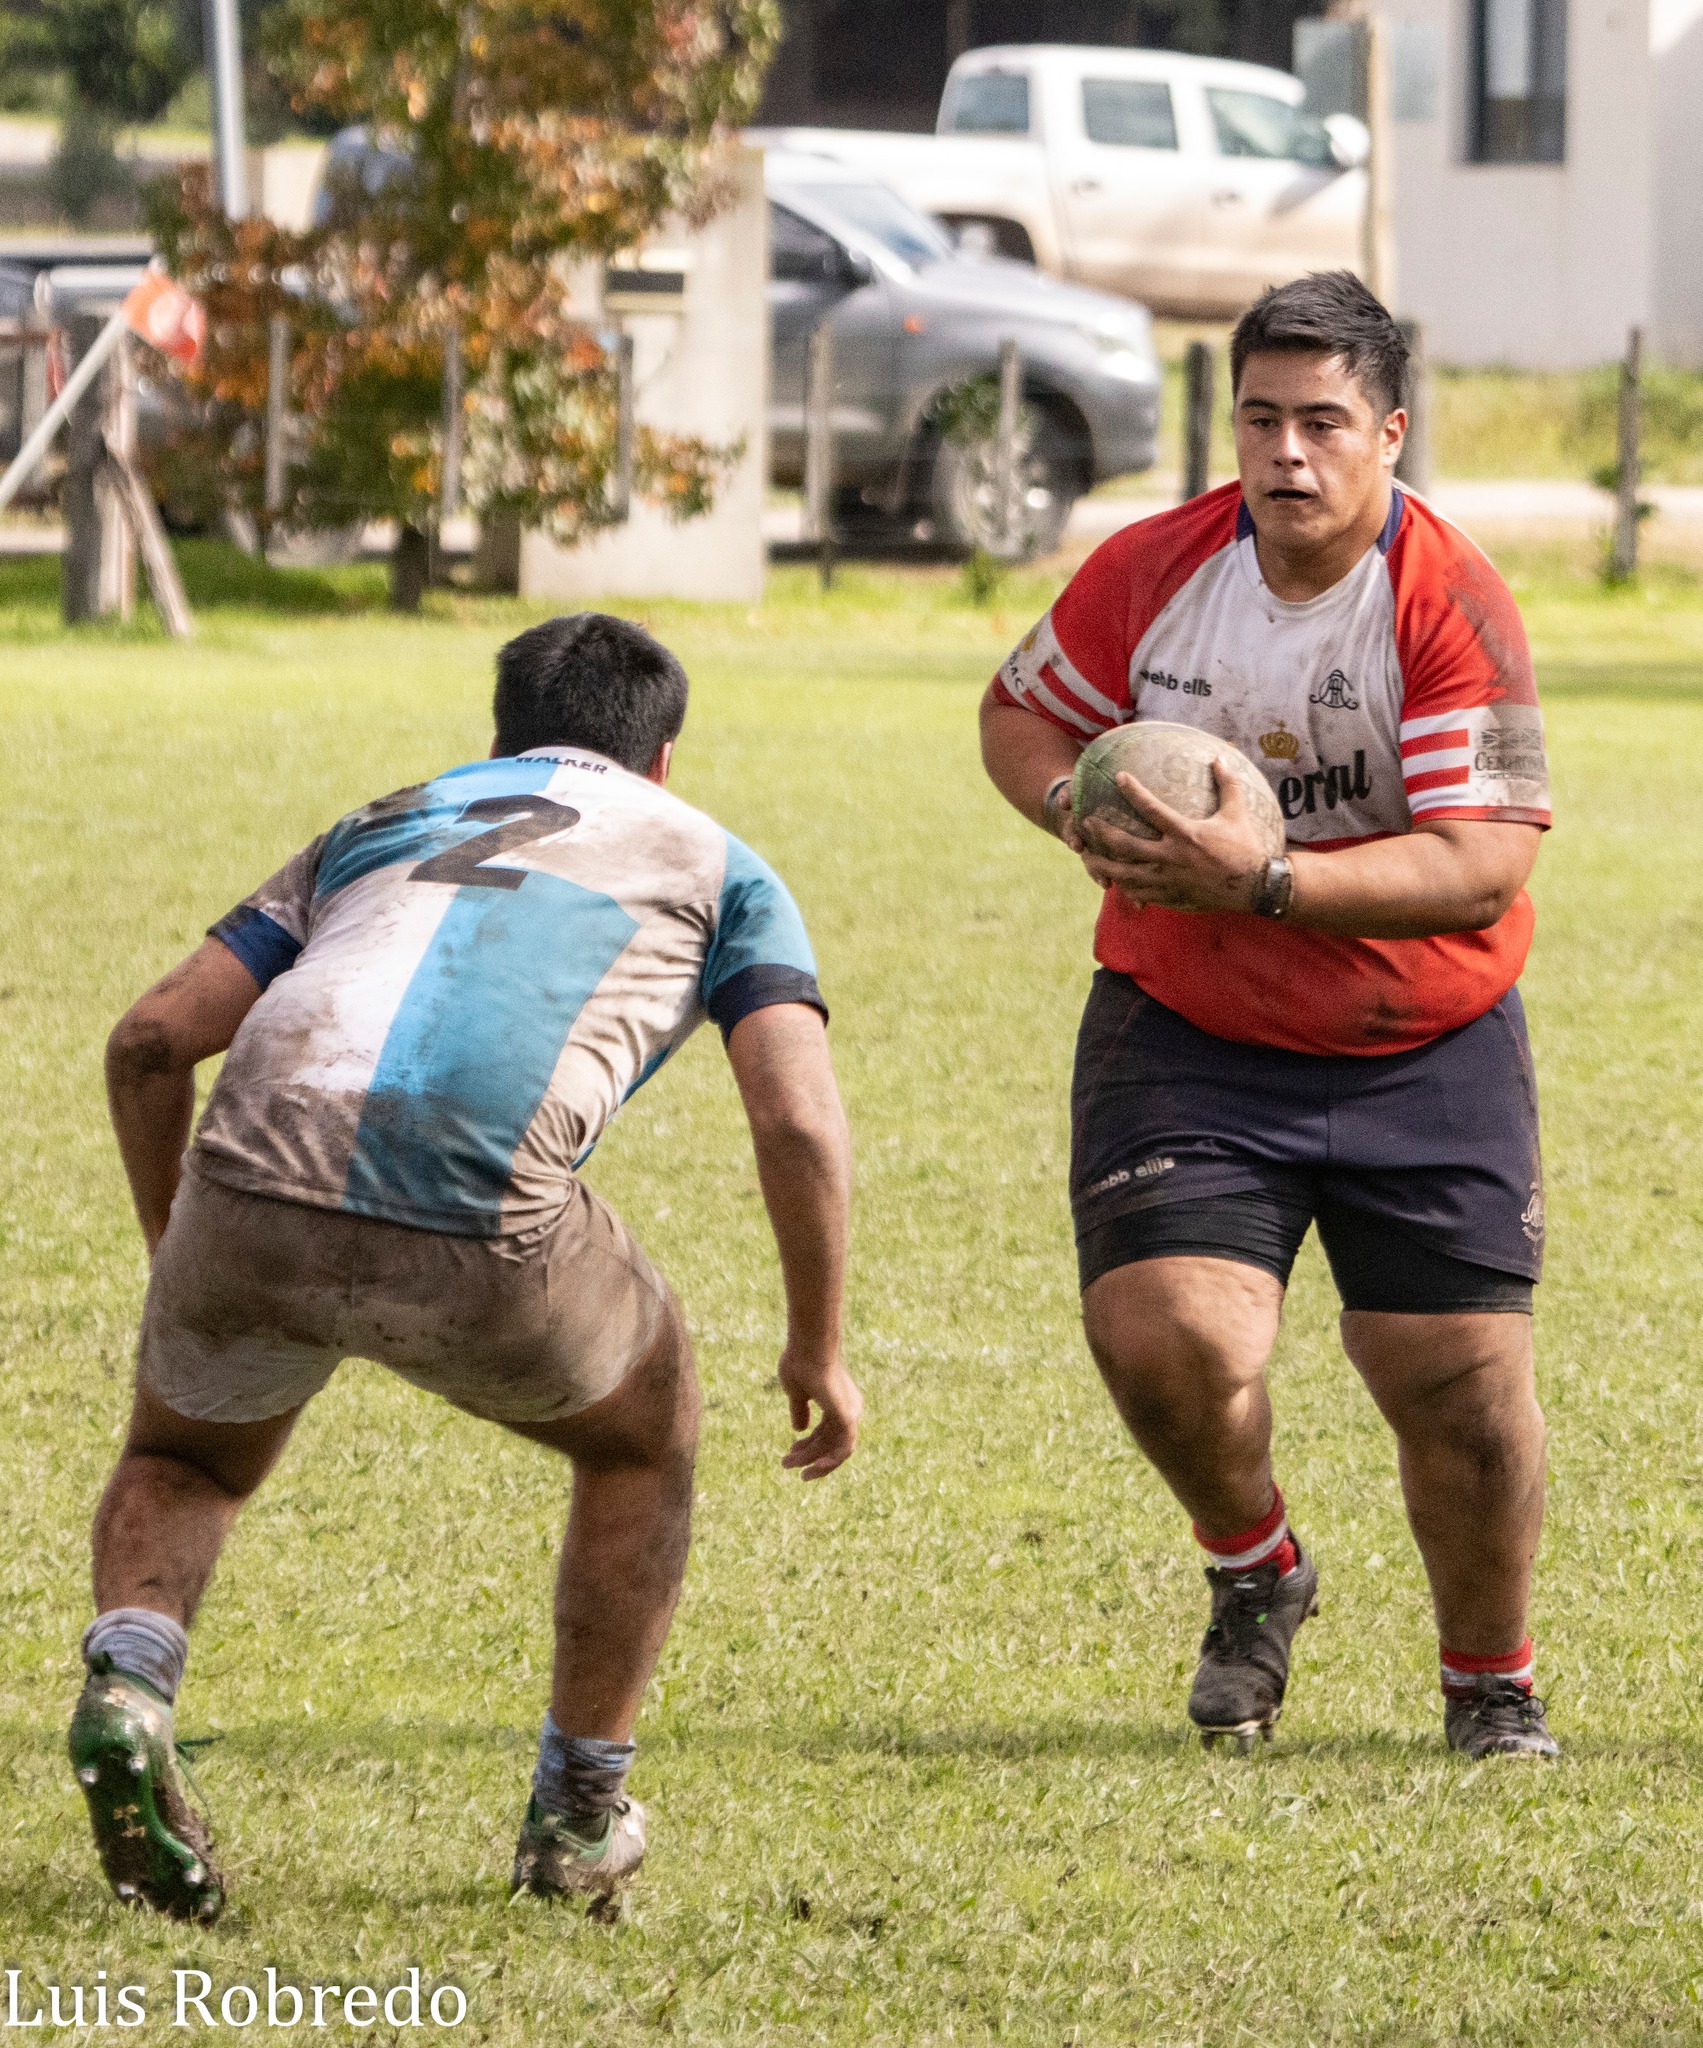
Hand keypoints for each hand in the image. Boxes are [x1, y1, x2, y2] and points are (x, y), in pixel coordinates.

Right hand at [778, 1345, 861, 1479]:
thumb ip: (800, 1410)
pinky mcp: (848, 1417)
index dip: (809, 1445)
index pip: (826, 1432)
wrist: (807, 1348)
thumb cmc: (801, 1362)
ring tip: (789, 1465)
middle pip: (829, 1442)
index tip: (791, 1450)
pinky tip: (812, 1468)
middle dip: (807, 1455)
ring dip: (812, 1461)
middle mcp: (849, 1408)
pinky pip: (843, 1449)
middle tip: (786, 1463)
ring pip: (834, 1449)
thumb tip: (799, 1430)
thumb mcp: (797, 1392)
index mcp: (838, 1401)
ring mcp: (851, 1413)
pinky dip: (829, 1462)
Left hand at [1070, 760, 1270, 912]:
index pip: (1151, 808)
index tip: (1119, 777)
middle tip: (1087, 823)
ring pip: (1125, 874)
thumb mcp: (1237, 813)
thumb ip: (1228, 784)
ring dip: (1104, 866)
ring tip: (1088, 858)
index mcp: (1185, 833)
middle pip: (1125, 845)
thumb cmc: (1246, 848)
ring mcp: (1168, 880)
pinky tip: (1115, 881)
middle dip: (1102, 834)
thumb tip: (1220, 757)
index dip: (1133, 790)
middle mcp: (1171, 857)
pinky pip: (1140, 893)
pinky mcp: (1171, 897)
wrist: (1254, 887)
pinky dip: (1124, 887)